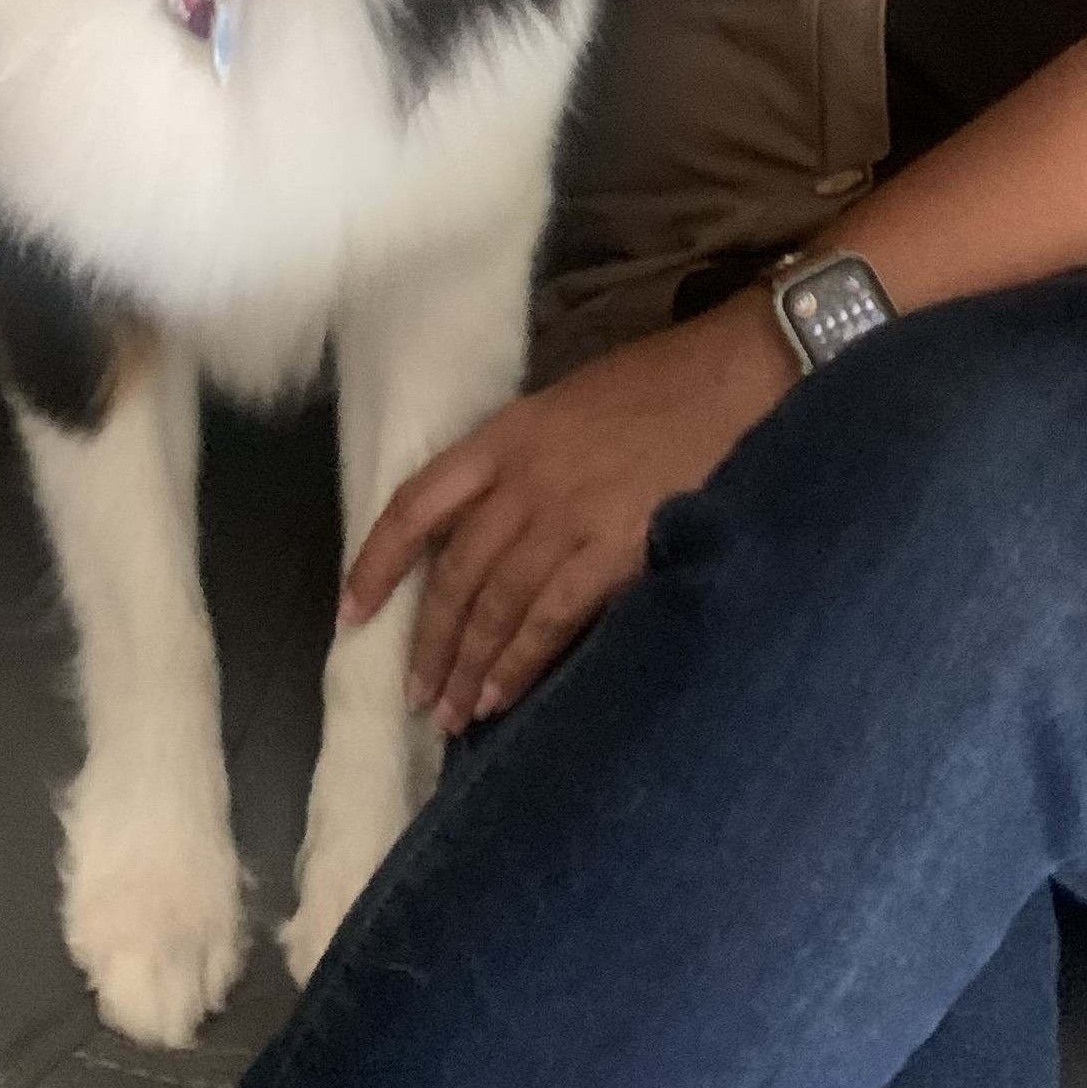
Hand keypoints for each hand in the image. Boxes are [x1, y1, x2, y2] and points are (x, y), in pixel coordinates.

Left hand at [339, 295, 795, 733]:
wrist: (734, 375)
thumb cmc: (659, 384)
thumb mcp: (568, 406)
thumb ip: (525, 462)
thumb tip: (500, 524)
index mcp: (505, 436)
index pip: (416, 505)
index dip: (377, 562)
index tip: (351, 612)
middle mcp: (523, 481)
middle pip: (454, 573)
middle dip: (430, 641)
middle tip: (417, 695)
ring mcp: (566, 517)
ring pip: (495, 606)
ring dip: (468, 666)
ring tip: (453, 712)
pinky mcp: (614, 550)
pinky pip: (549, 619)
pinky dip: (520, 664)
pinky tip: (502, 695)